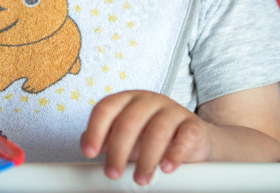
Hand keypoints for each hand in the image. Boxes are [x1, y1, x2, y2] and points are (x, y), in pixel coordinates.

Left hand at [80, 90, 211, 184]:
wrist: (190, 140)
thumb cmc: (150, 138)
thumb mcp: (125, 138)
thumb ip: (105, 139)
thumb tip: (86, 144)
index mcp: (127, 99)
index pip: (106, 108)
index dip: (95, 131)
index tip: (89, 153)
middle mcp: (148, 100)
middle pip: (129, 121)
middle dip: (118, 151)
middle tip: (113, 173)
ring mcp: (173, 110)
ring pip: (157, 131)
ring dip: (146, 159)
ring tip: (141, 179)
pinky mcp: (193, 125)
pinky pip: (184, 137)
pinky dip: (175, 154)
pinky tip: (166, 167)